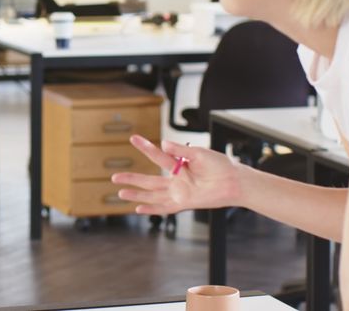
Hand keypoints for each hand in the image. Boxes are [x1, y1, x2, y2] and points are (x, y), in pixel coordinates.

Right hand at [110, 135, 243, 214]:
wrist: (234, 181)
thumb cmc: (220, 165)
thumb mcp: (199, 154)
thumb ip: (181, 151)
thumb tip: (164, 144)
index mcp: (179, 164)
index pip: (157, 156)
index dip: (145, 147)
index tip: (133, 138)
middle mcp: (176, 179)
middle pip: (149, 180)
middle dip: (132, 178)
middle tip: (114, 176)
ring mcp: (179, 192)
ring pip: (152, 194)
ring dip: (137, 194)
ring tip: (120, 192)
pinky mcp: (184, 203)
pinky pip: (164, 208)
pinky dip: (152, 209)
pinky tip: (138, 209)